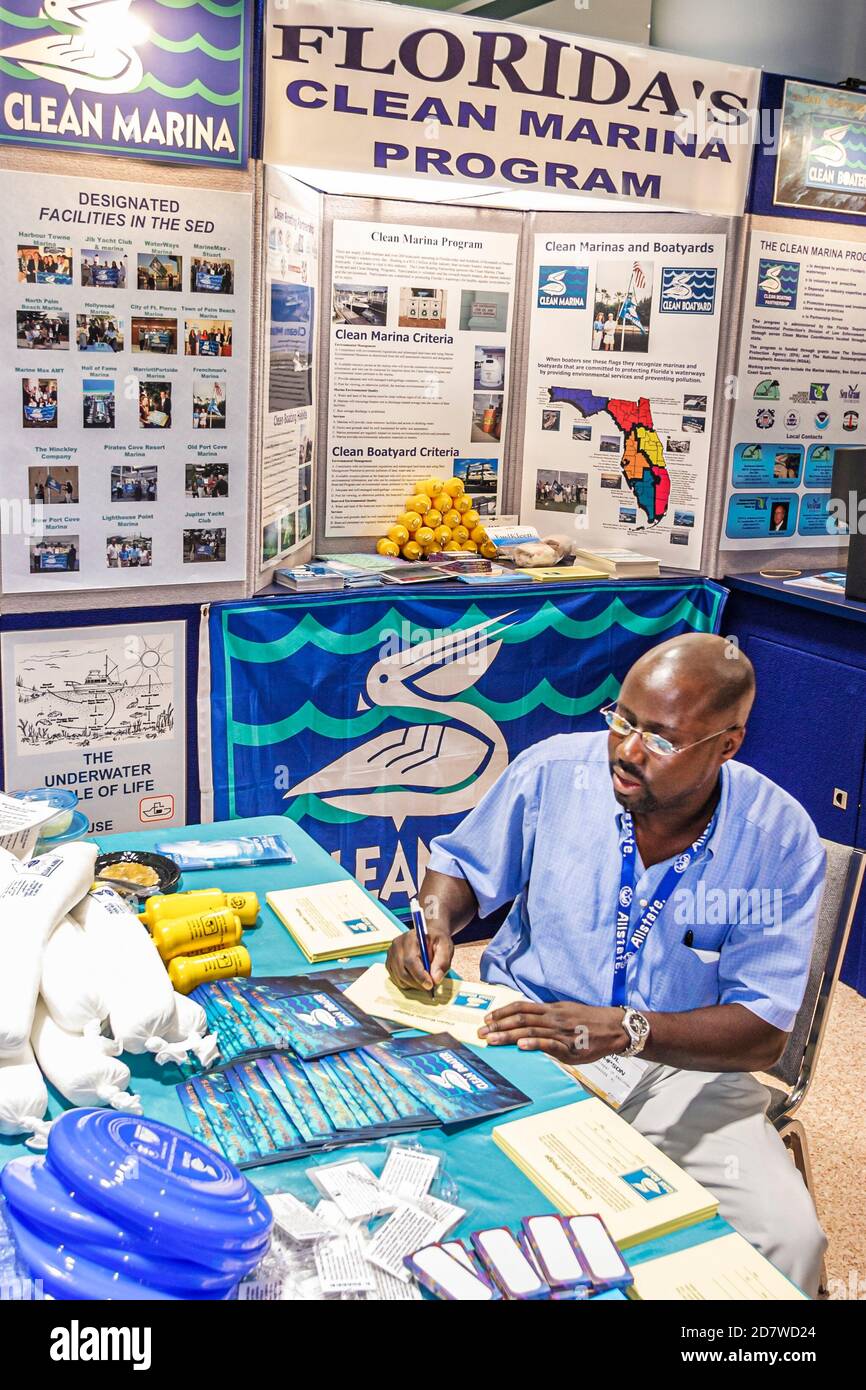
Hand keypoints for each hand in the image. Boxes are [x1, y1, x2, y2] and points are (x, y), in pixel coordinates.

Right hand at [386, 927, 452, 992]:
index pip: (410, 960)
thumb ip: (442, 962)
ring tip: (425, 980)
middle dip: (417, 983)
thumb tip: (436, 979)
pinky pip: (396, 979)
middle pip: (402, 972)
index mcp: (410, 938)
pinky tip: (417, 978)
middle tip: (431, 986)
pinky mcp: (389, 962)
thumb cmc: (437, 941)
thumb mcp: (445, 947)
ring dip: (413, 984)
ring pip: (399, 978)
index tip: (430, 985)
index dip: (419, 975)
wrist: (429, 935)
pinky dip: (407, 983)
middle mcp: (397, 946)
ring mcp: (391, 954)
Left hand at [477, 1000, 628, 1063]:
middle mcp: (553, 1017)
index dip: (502, 1012)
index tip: (487, 1019)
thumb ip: (547, 1016)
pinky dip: (534, 1044)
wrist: (614, 1028)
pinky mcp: (570, 1047)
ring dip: (508, 1036)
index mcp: (551, 1008)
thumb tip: (527, 1023)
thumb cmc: (589, 1021)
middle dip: (498, 1026)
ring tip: (492, 1040)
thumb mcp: (566, 1012)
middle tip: (481, 1033)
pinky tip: (521, 1047)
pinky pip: (549, 1044)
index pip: (521, 1007)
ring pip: (530, 1031)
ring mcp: (561, 1031)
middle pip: (521, 1019)